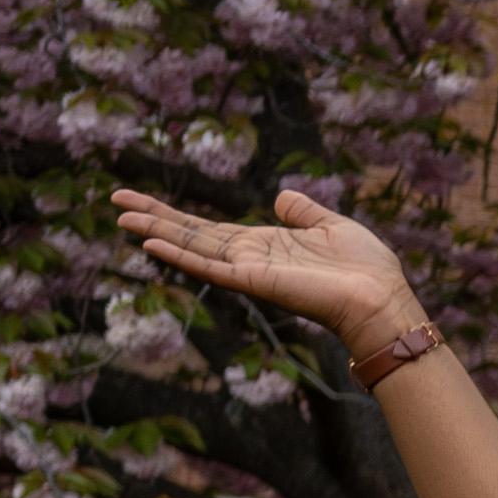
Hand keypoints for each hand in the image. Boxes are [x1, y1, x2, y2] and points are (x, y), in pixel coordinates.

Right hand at [111, 184, 420, 344]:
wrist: (383, 302)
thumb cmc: (368, 270)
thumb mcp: (334, 227)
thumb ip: (305, 212)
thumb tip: (282, 196)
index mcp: (265, 245)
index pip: (209, 228)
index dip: (176, 215)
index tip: (142, 200)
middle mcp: (249, 258)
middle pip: (191, 233)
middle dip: (154, 217)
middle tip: (115, 200)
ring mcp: (249, 271)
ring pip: (192, 247)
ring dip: (156, 233)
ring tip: (121, 218)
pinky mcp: (254, 282)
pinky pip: (210, 266)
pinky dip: (181, 256)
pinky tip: (151, 244)